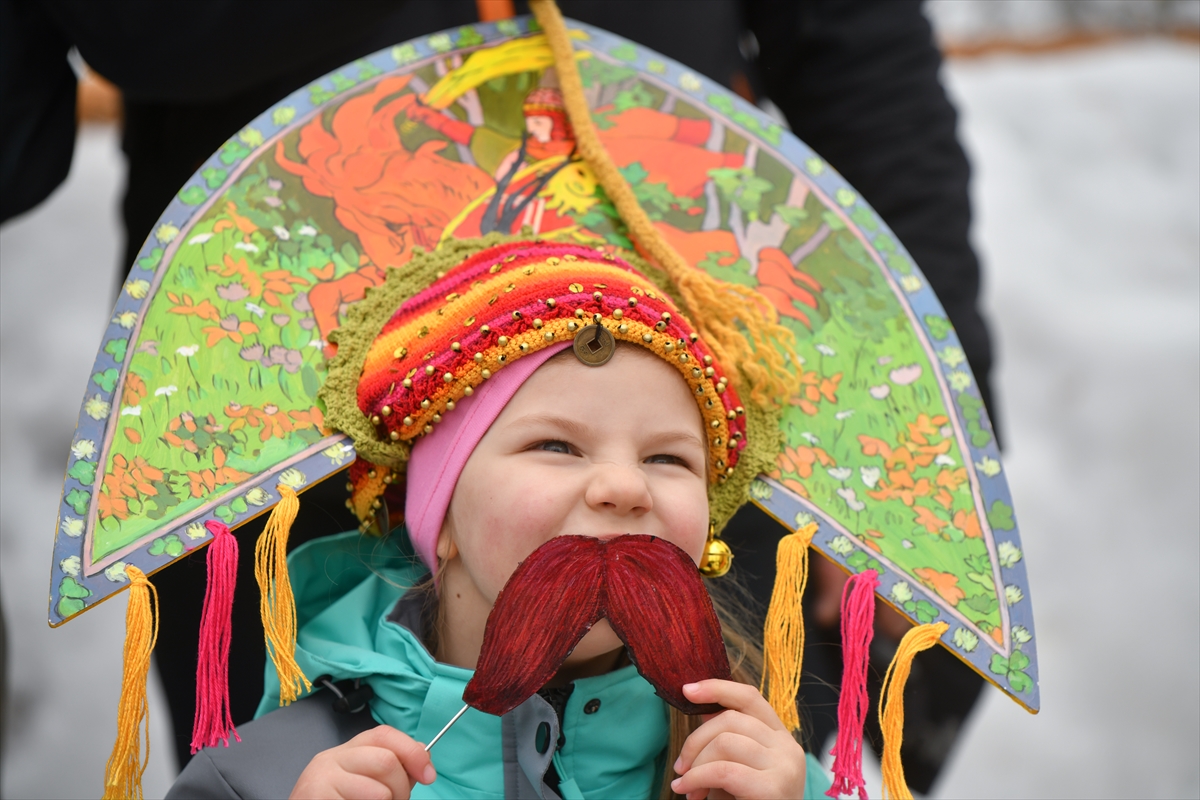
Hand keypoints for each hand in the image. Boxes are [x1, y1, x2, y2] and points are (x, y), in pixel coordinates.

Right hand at [289, 725, 435, 798]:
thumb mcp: (363, 783)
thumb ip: (391, 770)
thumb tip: (423, 758)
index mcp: (345, 752)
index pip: (385, 735)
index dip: (413, 752)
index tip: (428, 775)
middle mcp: (330, 759)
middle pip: (386, 761)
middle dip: (401, 789)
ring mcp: (321, 779)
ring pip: (379, 793)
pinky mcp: (318, 798)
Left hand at [671, 680, 806, 799]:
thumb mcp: (740, 769)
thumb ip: (728, 742)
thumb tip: (703, 713)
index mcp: (781, 738)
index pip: (750, 698)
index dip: (717, 687)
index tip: (687, 690)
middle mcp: (788, 747)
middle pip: (730, 719)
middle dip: (695, 740)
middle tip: (681, 768)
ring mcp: (785, 766)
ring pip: (725, 741)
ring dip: (696, 765)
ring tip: (688, 789)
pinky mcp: (774, 787)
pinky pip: (724, 770)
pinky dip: (698, 779)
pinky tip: (688, 791)